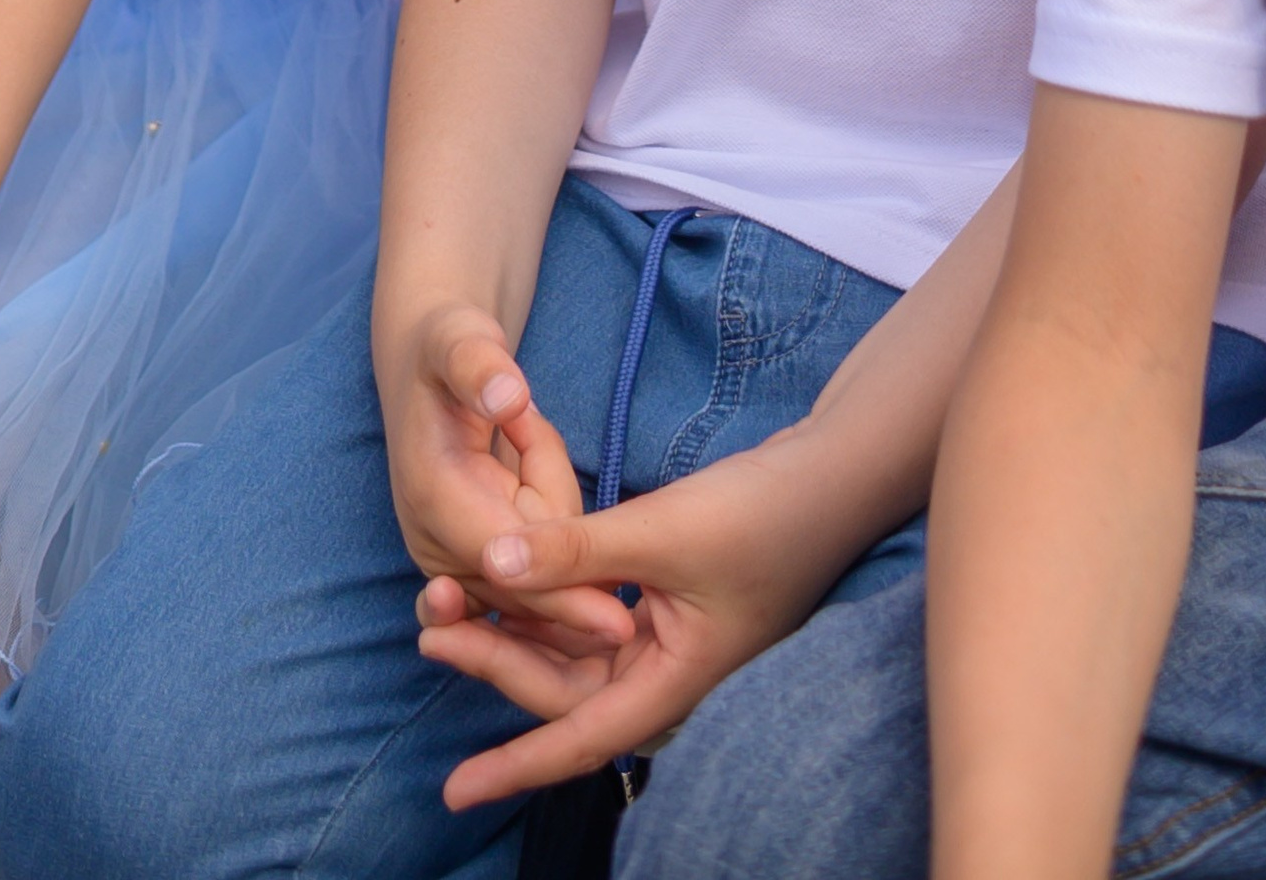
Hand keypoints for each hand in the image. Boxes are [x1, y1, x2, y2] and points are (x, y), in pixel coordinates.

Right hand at [383, 307, 621, 633]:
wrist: (425, 367)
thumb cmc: (448, 350)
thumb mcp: (461, 339)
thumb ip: (480, 366)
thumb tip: (509, 397)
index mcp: (432, 497)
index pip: (506, 563)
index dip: (561, 591)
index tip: (618, 622)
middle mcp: (435, 544)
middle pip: (532, 576)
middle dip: (561, 514)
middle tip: (533, 432)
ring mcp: (451, 560)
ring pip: (540, 574)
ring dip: (552, 501)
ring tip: (518, 429)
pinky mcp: (472, 565)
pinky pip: (533, 573)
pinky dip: (552, 536)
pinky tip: (530, 473)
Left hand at [417, 429, 842, 810]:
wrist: (835, 474)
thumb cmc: (765, 513)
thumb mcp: (663, 531)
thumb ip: (576, 550)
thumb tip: (491, 566)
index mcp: (673, 682)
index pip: (579, 739)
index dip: (514, 765)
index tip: (454, 790)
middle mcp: (665, 672)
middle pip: (564, 690)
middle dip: (495, 662)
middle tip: (430, 628)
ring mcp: (665, 637)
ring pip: (572, 653)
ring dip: (515, 629)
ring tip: (450, 601)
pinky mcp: (663, 599)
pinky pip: (590, 616)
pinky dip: (550, 599)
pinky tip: (509, 576)